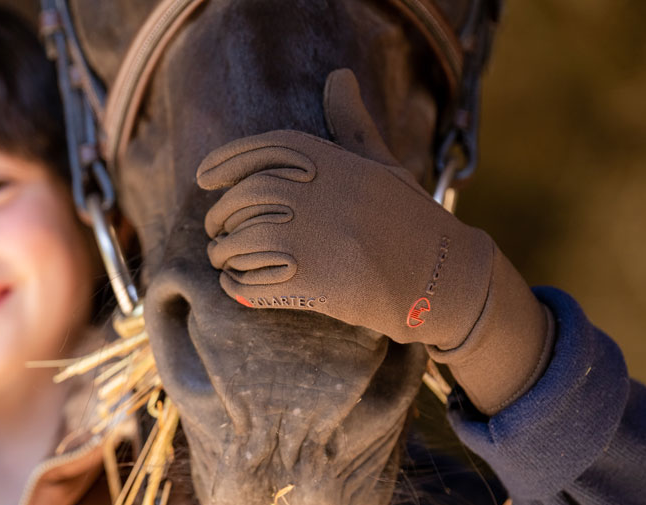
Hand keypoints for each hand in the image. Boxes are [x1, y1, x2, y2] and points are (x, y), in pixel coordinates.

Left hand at [197, 69, 552, 412]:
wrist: (443, 276)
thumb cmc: (411, 221)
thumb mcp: (383, 166)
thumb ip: (351, 126)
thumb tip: (338, 76)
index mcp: (331, 162)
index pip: (262, 152)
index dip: (224, 163)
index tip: (202, 178)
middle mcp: (317, 195)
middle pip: (243, 199)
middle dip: (219, 216)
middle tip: (215, 230)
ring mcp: (313, 241)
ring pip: (242, 243)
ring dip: (224, 254)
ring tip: (223, 259)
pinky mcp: (314, 285)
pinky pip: (254, 283)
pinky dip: (236, 286)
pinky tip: (234, 285)